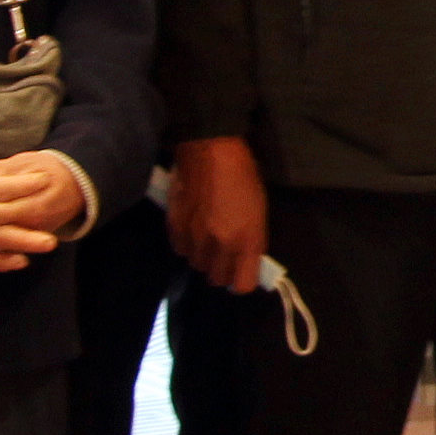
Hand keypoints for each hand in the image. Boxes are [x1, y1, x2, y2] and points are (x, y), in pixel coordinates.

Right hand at [164, 134, 266, 294]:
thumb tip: (244, 259)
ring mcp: (196, 238)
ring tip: (206, 237)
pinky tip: (191, 228)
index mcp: (247, 239)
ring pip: (197, 265)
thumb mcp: (259, 210)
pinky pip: (180, 250)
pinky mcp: (175, 228)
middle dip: (222, 269)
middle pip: (217, 279)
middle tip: (224, 253)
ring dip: (202, 256)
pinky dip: (186, 244)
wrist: (211, 150)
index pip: (243, 284)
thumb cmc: (243, 174)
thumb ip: (252, 239)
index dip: (242, 281)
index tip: (241, 272)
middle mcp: (221, 245)